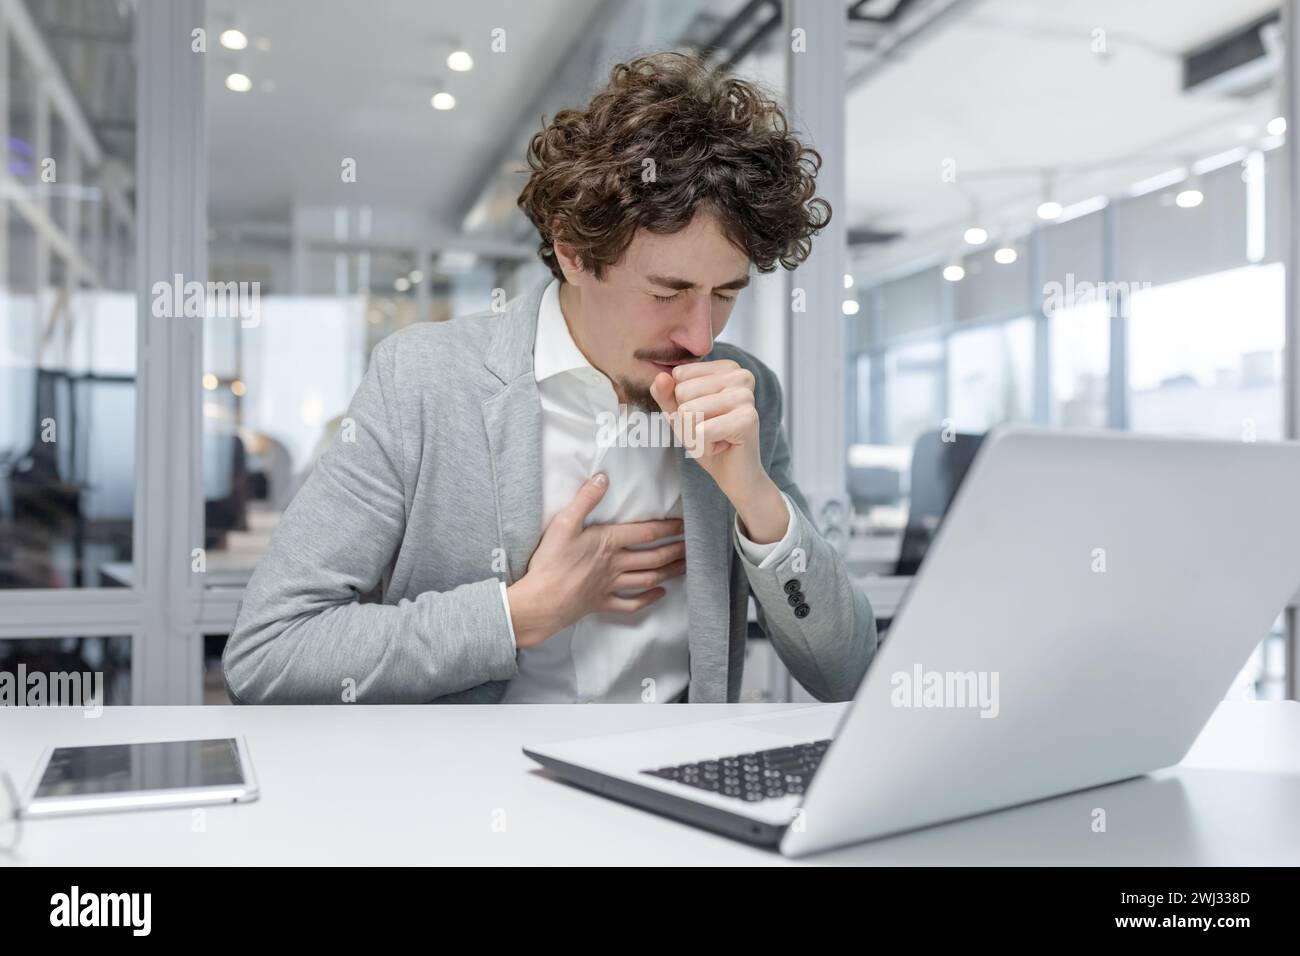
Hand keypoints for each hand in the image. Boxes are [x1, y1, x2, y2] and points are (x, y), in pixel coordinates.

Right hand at [506, 473, 685, 648]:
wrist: (541, 601)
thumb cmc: (551, 562)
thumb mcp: (563, 523)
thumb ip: (585, 499)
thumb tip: (603, 478)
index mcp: (609, 542)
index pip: (647, 533)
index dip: (668, 528)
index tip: (684, 525)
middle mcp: (615, 564)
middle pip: (653, 557)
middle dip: (675, 551)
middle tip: (692, 547)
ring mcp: (611, 585)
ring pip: (647, 578)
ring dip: (669, 572)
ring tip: (684, 567)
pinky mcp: (602, 603)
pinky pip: (631, 604)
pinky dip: (648, 599)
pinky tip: (659, 594)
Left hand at [651, 359, 787, 543]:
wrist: (735, 475)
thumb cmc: (708, 440)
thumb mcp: (679, 413)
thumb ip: (666, 393)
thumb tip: (661, 377)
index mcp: (727, 367)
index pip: (679, 375)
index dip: (681, 403)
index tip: (704, 416)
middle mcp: (741, 376)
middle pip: (683, 392)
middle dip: (687, 421)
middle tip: (709, 431)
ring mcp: (746, 396)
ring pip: (689, 412)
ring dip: (695, 435)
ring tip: (715, 438)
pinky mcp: (748, 419)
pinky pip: (701, 431)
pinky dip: (704, 446)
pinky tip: (722, 446)